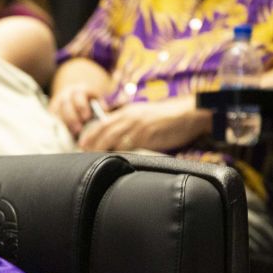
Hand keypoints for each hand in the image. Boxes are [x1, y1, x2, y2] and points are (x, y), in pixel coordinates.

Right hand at [48, 83, 105, 137]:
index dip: (82, 107)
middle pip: (65, 104)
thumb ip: (100, 104)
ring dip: (63, 123)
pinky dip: (57, 126)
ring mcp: (56, 102)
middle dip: (72, 118)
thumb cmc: (88, 101)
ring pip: (56, 112)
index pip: (79, 96)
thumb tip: (104, 110)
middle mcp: (66, 95)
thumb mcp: (96, 99)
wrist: (73, 97)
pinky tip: (63, 133)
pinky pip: (51, 118)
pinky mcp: (51, 111)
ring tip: (71, 134)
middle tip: (78, 130)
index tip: (87, 117)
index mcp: (79, 90)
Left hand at [76, 97, 211, 152]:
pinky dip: (119, 153)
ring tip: (94, 159)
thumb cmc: (168, 117)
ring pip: (113, 138)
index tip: (82, 144)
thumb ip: (129, 124)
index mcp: (128, 112)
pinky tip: (113, 160)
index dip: (91, 134)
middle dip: (92, 144)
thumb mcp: (144, 115)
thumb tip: (115, 138)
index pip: (103, 123)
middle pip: (104, 131)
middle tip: (83, 154)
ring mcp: (138, 126)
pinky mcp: (147, 135)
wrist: (190, 113)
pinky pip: (129, 146)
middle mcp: (130, 117)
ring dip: (102, 150)